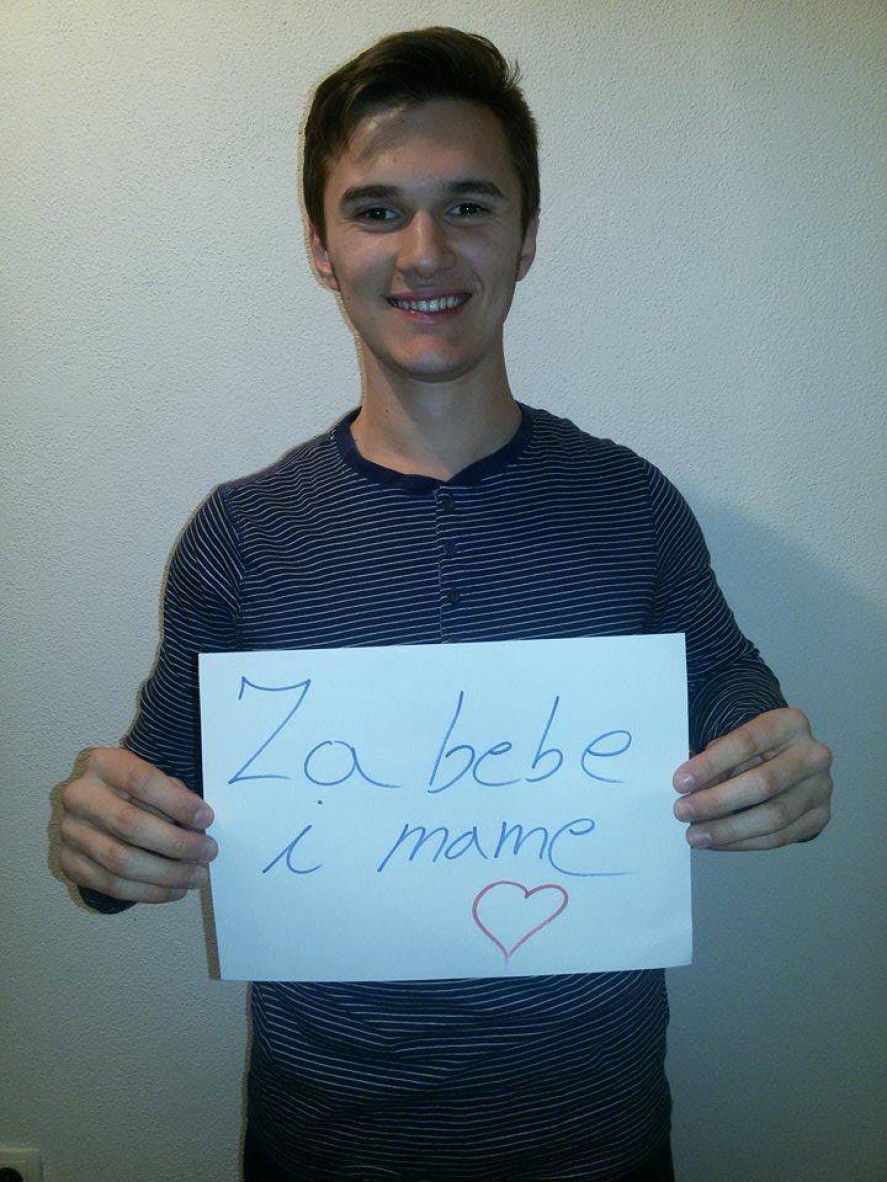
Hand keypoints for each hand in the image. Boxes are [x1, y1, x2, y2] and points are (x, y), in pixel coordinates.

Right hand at [59, 747, 217, 902]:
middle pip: (129, 824)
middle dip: (176, 843)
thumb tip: (199, 826)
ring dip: (166, 873)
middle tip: (208, 852)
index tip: (207, 819)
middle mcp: (79, 796)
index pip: (141, 781)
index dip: (177, 802)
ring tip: (197, 876)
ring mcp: (70, 831)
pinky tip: (175, 889)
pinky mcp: (69, 862)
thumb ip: (175, 796)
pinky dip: (149, 891)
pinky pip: (111, 884)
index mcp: (103, 764)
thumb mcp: (156, 781)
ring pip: (120, 860)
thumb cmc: (137, 792)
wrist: (97, 809)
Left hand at [672, 707, 831, 850]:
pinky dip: (744, 842)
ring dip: (729, 829)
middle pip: (763, 783)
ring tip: (695, 835)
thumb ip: (716, 761)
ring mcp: (822, 787)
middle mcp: (813, 754)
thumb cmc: (754, 749)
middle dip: (717, 800)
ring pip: (774, 816)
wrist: (789, 759)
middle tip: (683, 811)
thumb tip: (689, 790)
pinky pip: (780, 837)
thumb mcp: (735, 743)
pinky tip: (717, 841)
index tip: (681, 782)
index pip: (747, 742)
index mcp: (789, 723)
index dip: (711, 764)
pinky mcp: (821, 816)